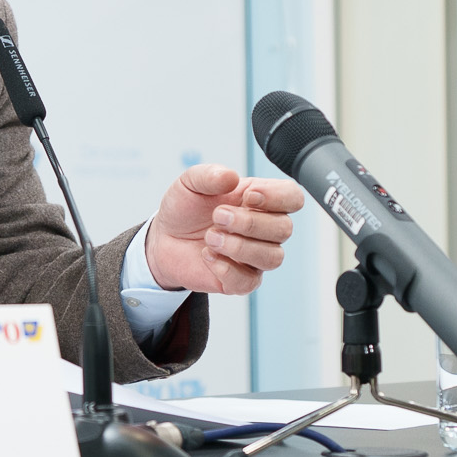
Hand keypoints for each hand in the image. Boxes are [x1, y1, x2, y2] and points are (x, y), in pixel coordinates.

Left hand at [143, 165, 304, 295]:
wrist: (164, 239)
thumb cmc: (185, 209)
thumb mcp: (190, 183)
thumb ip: (209, 175)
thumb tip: (231, 177)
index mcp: (259, 200)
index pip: (292, 198)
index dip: (277, 198)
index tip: (248, 196)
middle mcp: (263, 229)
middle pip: (284, 229)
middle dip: (249, 223)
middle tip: (218, 216)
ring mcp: (254, 257)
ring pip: (273, 257)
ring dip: (239, 247)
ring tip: (211, 238)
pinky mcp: (240, 280)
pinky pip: (248, 281)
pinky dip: (226, 268)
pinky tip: (208, 256)